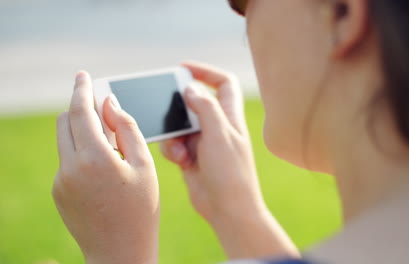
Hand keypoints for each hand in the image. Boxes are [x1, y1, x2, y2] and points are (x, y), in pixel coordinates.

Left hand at [53, 72, 158, 263]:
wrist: (121, 252)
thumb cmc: (141, 209)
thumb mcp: (145, 166)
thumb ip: (127, 128)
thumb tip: (110, 103)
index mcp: (95, 158)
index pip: (80, 110)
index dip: (82, 89)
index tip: (84, 75)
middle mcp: (70, 168)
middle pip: (66, 121)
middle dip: (81, 109)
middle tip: (104, 111)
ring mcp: (61, 181)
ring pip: (64, 140)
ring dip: (82, 132)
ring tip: (111, 146)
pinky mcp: (59, 192)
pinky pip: (67, 160)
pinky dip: (82, 153)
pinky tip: (104, 170)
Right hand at [161, 62, 298, 258]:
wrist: (228, 210)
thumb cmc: (230, 173)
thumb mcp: (219, 135)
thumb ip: (206, 108)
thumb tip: (191, 88)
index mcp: (230, 117)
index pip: (223, 84)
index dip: (206, 72)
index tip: (183, 69)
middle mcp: (218, 127)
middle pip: (195, 103)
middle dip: (179, 107)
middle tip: (164, 108)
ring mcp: (204, 142)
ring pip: (180, 126)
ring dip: (174, 135)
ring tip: (180, 151)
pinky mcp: (192, 157)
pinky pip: (175, 144)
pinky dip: (174, 150)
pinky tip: (180, 161)